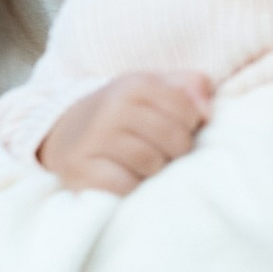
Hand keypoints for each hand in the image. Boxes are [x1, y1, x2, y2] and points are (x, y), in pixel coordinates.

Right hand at [37, 71, 213, 196]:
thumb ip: (190, 86)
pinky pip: (126, 185)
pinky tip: (125, 179)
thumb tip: (207, 112)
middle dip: (175, 152)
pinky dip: (132, 187)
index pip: (188, 111)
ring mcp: (94, 139)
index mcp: (135, 84)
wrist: (65, 134)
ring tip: (143, 166)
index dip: (190, 127)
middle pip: (174, 140)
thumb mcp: (154, 89)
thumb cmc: (123, 114)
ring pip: (152, 163)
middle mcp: (113, 107)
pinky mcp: (81, 170)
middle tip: (161, 153)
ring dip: (154, 171)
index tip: (175, 130)